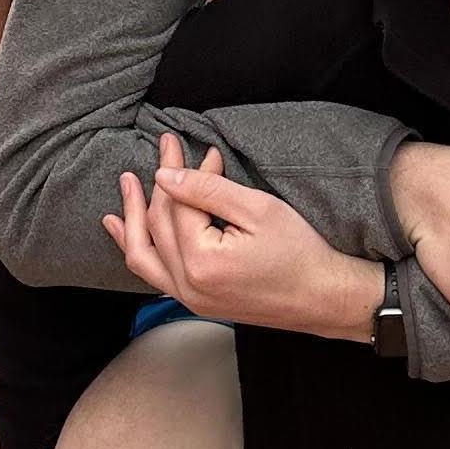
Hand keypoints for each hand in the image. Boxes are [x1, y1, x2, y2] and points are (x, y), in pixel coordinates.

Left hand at [107, 134, 384, 339]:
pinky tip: (129, 233)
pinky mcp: (197, 303)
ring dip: (132, 220)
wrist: (323, 298)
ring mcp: (189, 299)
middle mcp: (187, 285)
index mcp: (200, 261)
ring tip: (125, 187)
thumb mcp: (258, 209)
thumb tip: (165, 174)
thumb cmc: (300, 254)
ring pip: (143, 255)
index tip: (190, 144)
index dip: (182, 169)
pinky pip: (155, 276)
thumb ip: (207, 189)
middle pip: (158, 225)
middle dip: (159, 183)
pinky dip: (140, 251)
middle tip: (164, 148)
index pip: (178, 204)